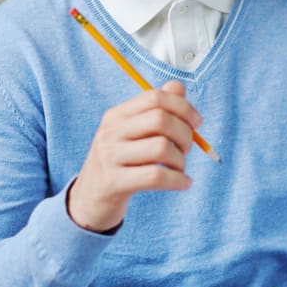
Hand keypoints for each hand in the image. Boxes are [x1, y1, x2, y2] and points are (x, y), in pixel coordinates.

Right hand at [67, 81, 201, 231]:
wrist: (89, 200)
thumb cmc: (120, 164)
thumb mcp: (132, 134)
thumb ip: (156, 110)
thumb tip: (178, 87)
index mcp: (116, 115)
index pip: (155, 97)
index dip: (183, 107)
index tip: (197, 122)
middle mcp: (111, 132)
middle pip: (160, 120)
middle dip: (185, 134)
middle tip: (186, 150)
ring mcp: (110, 157)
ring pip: (161, 148)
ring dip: (181, 160)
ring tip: (180, 169)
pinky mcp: (114, 183)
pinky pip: (156, 177)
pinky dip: (178, 180)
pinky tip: (183, 183)